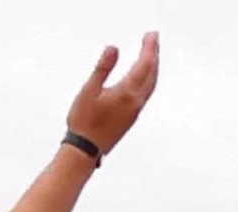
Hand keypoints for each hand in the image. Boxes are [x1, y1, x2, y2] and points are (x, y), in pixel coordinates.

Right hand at [66, 32, 159, 157]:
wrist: (86, 149)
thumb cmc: (84, 121)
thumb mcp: (89, 89)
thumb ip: (103, 68)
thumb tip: (114, 48)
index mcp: (126, 93)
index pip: (143, 66)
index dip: (149, 49)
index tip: (152, 36)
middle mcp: (135, 103)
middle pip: (151, 74)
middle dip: (154, 55)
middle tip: (154, 38)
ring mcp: (135, 111)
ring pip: (151, 85)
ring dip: (153, 68)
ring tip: (152, 54)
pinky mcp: (132, 117)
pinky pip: (146, 94)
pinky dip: (149, 80)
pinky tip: (146, 77)